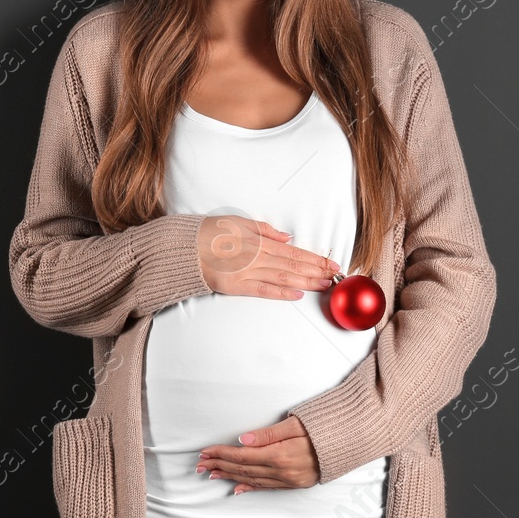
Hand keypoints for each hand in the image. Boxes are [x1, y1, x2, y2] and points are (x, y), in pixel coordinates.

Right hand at [196, 215, 341, 299]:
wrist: (182, 248)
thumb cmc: (208, 232)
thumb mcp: (237, 221)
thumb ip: (263, 229)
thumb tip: (287, 237)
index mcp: (258, 241)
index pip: (294, 252)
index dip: (315, 259)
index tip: (332, 263)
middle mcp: (256, 257)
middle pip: (293, 266)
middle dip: (317, 272)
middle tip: (336, 277)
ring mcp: (246, 273)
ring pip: (283, 279)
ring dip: (305, 283)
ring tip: (323, 286)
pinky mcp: (236, 287)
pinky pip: (262, 291)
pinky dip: (281, 294)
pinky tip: (296, 295)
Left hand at [196, 414, 319, 493]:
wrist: (347, 444)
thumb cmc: (322, 429)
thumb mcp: (294, 425)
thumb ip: (267, 434)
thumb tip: (242, 439)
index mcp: (279, 455)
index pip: (241, 455)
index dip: (221, 453)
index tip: (205, 451)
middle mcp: (281, 471)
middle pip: (242, 468)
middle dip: (219, 465)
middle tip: (200, 463)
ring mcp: (287, 480)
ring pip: (251, 479)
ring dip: (229, 476)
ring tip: (211, 473)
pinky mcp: (293, 483)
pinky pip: (266, 487)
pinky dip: (249, 487)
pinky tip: (236, 488)